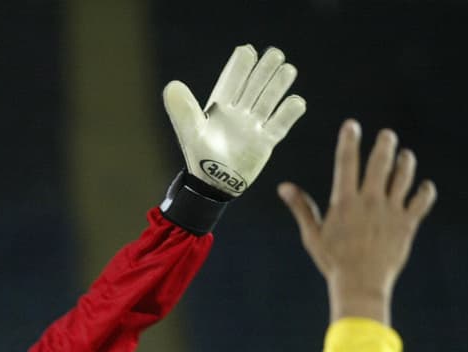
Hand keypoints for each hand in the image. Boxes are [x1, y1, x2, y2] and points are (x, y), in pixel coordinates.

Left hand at [164, 45, 305, 196]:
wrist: (213, 184)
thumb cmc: (199, 155)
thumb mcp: (190, 131)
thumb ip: (183, 109)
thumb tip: (171, 86)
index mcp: (221, 105)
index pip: (232, 80)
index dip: (240, 65)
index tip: (246, 51)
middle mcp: (240, 110)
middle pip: (256, 84)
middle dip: (265, 69)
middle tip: (274, 55)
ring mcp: (255, 124)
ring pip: (270, 98)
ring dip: (279, 84)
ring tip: (287, 69)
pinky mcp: (267, 140)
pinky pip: (282, 123)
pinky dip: (290, 112)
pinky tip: (295, 102)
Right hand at [278, 121, 436, 322]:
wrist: (361, 284)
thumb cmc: (333, 261)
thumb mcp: (312, 235)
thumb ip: (302, 207)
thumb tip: (284, 187)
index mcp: (345, 202)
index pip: (346, 162)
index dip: (349, 141)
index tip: (352, 125)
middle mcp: (370, 201)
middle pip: (381, 162)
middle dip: (385, 144)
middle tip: (387, 135)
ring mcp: (391, 211)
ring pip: (404, 176)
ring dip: (406, 162)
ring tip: (405, 156)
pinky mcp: (408, 223)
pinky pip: (421, 200)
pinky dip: (425, 191)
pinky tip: (423, 186)